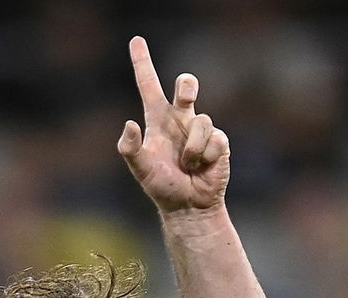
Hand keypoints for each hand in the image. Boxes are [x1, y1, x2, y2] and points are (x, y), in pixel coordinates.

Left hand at [118, 35, 229, 213]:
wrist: (187, 206)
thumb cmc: (161, 186)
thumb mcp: (140, 169)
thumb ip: (130, 148)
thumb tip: (129, 124)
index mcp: (157, 121)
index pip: (149, 87)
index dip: (143, 64)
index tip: (136, 40)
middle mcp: (179, 120)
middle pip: (186, 85)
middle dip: (187, 85)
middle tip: (184, 96)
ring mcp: (200, 129)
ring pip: (201, 121)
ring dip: (191, 149)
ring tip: (187, 166)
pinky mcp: (218, 141)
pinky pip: (214, 140)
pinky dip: (204, 156)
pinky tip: (202, 167)